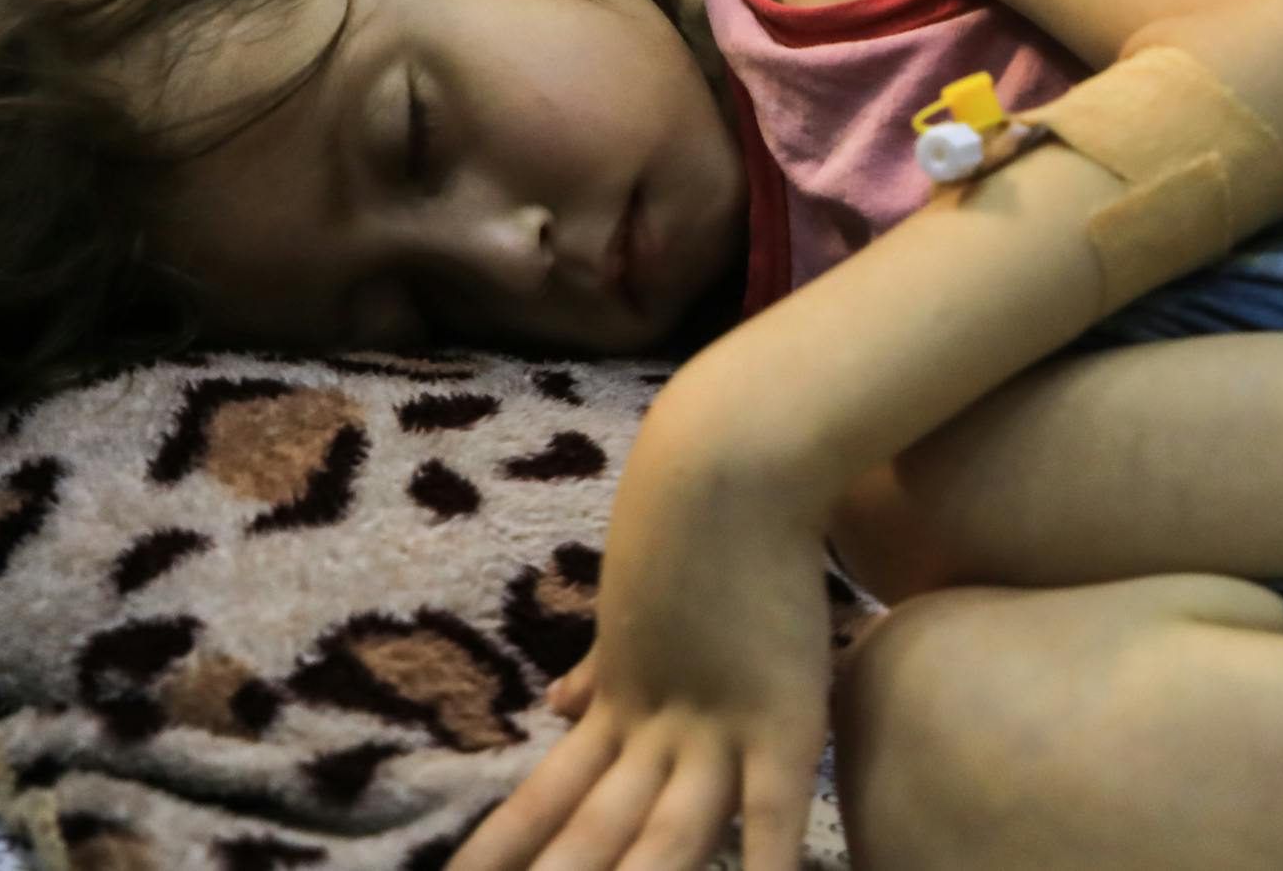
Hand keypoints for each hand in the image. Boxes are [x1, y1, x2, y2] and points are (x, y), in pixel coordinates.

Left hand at [452, 470, 834, 870]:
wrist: (734, 453)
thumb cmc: (692, 511)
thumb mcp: (631, 606)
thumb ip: (601, 668)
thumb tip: (558, 708)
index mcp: (616, 698)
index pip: (543, 797)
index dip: (500, 847)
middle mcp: (652, 724)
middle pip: (590, 830)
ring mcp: (714, 725)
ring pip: (664, 837)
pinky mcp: (782, 715)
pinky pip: (772, 811)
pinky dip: (767, 866)